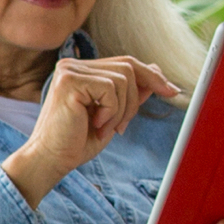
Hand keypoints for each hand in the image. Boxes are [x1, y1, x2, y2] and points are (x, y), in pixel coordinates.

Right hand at [2, 56, 179, 206]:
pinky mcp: (69, 81)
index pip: (125, 63)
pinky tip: (95, 125)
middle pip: (128, 66)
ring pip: (123, 79)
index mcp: (82, 70)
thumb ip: (131, 94)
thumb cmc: (77, 142)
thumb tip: (157, 75)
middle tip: (122, 126)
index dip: (152, 76)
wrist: (51, 160)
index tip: (172, 91)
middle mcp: (73, 64)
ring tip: (104, 128)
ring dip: (122, 110)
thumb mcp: (113, 115)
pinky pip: (111, 89)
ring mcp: (70, 70)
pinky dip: (111, 112)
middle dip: (136, 98)